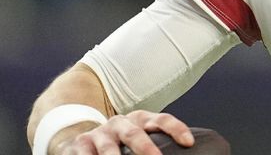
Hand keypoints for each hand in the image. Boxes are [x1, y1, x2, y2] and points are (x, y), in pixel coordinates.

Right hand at [55, 110, 193, 154]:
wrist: (80, 138)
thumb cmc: (120, 143)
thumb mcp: (138, 137)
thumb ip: (156, 144)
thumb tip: (187, 151)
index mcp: (140, 119)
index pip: (161, 120)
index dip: (176, 129)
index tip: (189, 142)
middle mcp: (120, 123)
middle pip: (134, 134)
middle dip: (146, 148)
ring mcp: (99, 134)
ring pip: (108, 149)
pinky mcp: (79, 146)